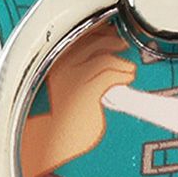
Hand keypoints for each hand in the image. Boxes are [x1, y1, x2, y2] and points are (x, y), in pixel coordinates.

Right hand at [26, 24, 136, 166]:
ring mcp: (74, 77)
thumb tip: (99, 60)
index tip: (110, 32)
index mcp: (53, 62)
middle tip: (122, 45)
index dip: (98, 31)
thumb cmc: (57, 121)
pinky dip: (123, 73)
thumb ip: (78, 73)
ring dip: (121, 62)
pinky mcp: (86, 91)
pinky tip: (128, 77)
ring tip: (129, 69)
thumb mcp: (64, 90)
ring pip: (104, 57)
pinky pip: (110, 74)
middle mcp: (61, 65)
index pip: (79, 34)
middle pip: (93, 40)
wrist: (49, 145)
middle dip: (111, 40)